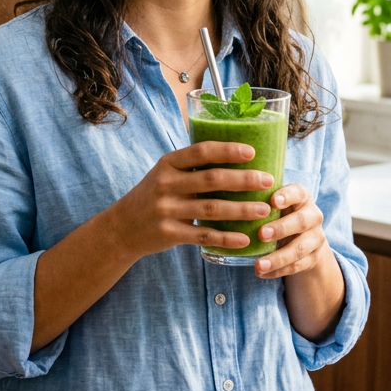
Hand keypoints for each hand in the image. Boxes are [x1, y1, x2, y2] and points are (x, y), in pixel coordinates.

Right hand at [104, 141, 275, 261]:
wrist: (123, 227)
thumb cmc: (154, 195)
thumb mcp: (165, 173)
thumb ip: (192, 166)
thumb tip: (236, 156)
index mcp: (168, 164)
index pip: (201, 152)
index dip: (228, 150)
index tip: (252, 152)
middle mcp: (166, 184)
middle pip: (212, 179)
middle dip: (243, 179)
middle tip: (268, 180)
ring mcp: (166, 210)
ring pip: (211, 209)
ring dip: (241, 210)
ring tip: (264, 210)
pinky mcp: (169, 233)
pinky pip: (203, 236)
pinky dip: (226, 238)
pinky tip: (245, 239)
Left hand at [253, 183, 330, 278]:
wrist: (302, 236)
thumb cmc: (278, 213)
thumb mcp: (273, 203)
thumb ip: (259, 200)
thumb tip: (229, 199)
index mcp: (302, 197)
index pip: (297, 192)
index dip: (286, 196)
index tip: (272, 201)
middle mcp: (313, 215)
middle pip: (301, 221)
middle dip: (281, 228)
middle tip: (261, 234)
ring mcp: (316, 238)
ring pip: (299, 248)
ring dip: (278, 258)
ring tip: (258, 265)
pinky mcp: (313, 258)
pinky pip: (296, 266)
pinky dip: (277, 271)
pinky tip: (261, 273)